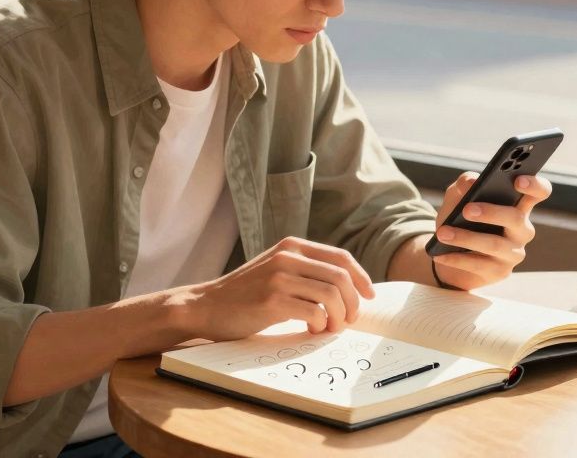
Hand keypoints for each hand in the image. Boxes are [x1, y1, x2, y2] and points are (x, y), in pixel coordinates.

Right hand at [182, 237, 374, 340]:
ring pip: (332, 295)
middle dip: (353, 303)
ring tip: (329, 328)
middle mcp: (287, 256)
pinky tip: (311, 330)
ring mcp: (279, 277)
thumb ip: (304, 271)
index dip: (361, 278)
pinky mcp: (272, 300)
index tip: (369, 297)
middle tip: (348, 320)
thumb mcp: (276, 269)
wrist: (207, 305)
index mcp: (292, 245)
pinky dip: (321, 325)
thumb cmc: (246, 294)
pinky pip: (314, 312)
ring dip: (339, 317)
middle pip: (341, 277)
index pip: (341, 257)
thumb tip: (347, 290)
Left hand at [431, 172, 550, 290]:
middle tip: (467, 210)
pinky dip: (457, 258)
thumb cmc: (459, 219)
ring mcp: (513, 252)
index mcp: (518, 205)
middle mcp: (522, 229)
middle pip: (515, 218)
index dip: (534, 185)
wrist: (448, 253)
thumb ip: (464, 184)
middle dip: (491, 213)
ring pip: (495, 244)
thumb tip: (470, 181)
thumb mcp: (458, 197)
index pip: (539, 192)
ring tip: (443, 233)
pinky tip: (440, 254)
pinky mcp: (500, 271)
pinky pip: (479, 265)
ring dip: (466, 238)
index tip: (518, 181)